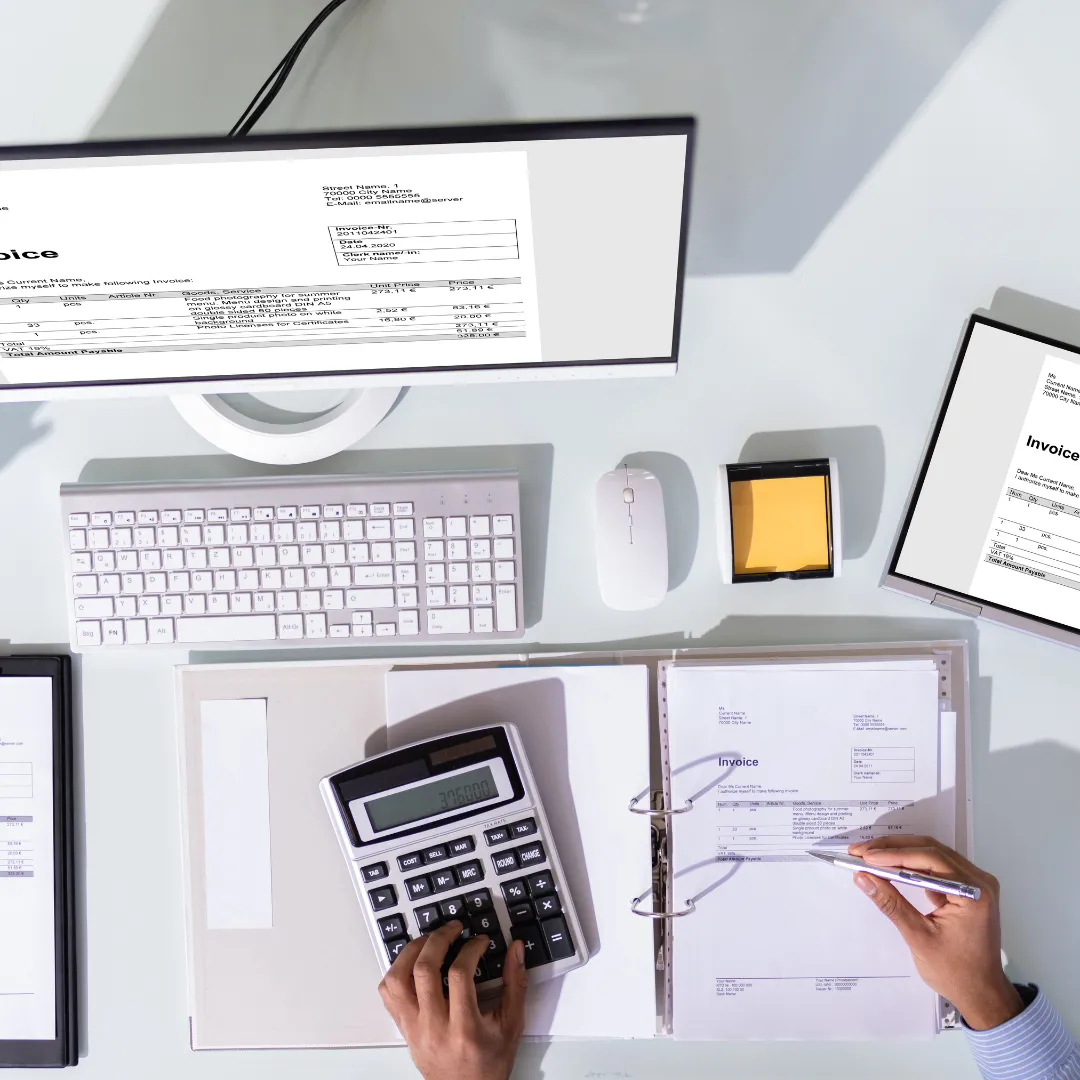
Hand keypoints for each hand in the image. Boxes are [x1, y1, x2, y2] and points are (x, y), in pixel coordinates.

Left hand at [378, 921, 527, 1079]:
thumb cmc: (489, 1064)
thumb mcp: (512, 1025)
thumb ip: (515, 984)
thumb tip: (515, 949)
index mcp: (464, 1028)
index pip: (460, 974)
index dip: (470, 948)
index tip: (480, 941)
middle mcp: (434, 1027)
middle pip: (424, 970)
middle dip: (439, 939)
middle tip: (453, 928)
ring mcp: (414, 1028)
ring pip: (398, 979)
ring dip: (412, 951)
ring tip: (429, 940)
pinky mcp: (404, 1028)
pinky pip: (388, 993)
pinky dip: (397, 970)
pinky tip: (413, 962)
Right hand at [848, 836, 1023, 1029]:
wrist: (981, 994)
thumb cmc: (955, 972)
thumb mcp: (919, 937)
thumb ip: (891, 903)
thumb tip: (864, 877)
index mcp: (974, 893)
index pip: (930, 859)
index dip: (894, 854)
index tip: (865, 856)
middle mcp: (979, 881)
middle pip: (931, 850)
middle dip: (893, 849)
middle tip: (861, 851)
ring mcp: (975, 883)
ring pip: (932, 855)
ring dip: (900, 854)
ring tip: (870, 856)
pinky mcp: (967, 888)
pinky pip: (937, 867)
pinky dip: (912, 866)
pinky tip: (891, 868)